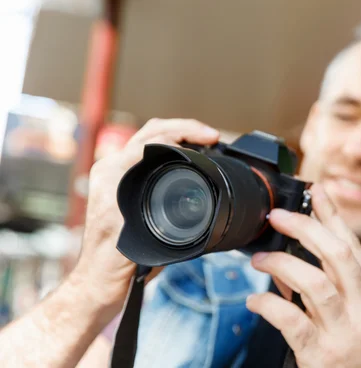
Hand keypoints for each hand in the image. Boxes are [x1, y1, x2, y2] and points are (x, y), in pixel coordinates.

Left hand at [69, 118, 219, 316]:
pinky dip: (174, 149)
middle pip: (153, 131)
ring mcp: (118, 174)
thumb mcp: (142, 233)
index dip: (186, 131)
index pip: (152, 138)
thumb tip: (187, 189)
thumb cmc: (114, 261)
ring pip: (152, 139)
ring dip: (180, 135)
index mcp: (112, 173)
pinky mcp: (126, 183)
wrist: (101, 279)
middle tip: (213, 135)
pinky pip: (152, 155)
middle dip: (185, 127)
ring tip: (206, 141)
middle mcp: (111, 168)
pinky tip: (191, 156)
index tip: (211, 137)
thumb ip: (160, 209)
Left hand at [246, 184, 360, 367]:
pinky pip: (291, 320)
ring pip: (314, 283)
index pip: (353, 245)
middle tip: (277, 216)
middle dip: (305, 228)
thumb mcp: (360, 318)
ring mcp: (345, 332)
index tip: (315, 190)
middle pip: (337, 254)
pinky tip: (254, 300)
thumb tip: (290, 260)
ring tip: (259, 259)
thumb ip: (333, 287)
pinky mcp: (321, 354)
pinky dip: (268, 304)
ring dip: (282, 264)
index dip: (332, 215)